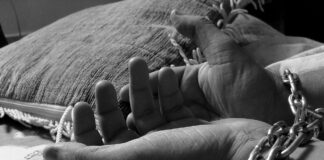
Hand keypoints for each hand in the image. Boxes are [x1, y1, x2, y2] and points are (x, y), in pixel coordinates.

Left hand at [43, 58, 269, 159]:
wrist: (244, 151)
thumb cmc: (189, 158)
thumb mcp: (132, 158)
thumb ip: (87, 158)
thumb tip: (44, 156)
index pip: (95, 150)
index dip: (82, 129)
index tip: (78, 104)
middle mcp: (148, 155)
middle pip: (116, 128)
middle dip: (108, 103)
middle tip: (103, 82)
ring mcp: (166, 141)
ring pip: (141, 112)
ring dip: (135, 88)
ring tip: (135, 65)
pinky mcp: (184, 126)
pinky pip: (164, 105)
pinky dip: (159, 90)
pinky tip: (158, 76)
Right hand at [120, 12, 293, 124]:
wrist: (274, 114)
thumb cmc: (249, 82)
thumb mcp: (224, 51)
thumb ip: (199, 30)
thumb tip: (174, 15)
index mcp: (191, 83)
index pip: (159, 82)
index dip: (141, 83)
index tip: (121, 87)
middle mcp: (186, 104)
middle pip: (154, 102)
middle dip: (136, 99)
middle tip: (116, 99)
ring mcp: (188, 124)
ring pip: (156, 120)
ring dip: (139, 116)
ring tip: (126, 115)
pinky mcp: (192, 140)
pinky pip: (166, 134)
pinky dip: (150, 132)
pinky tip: (139, 130)